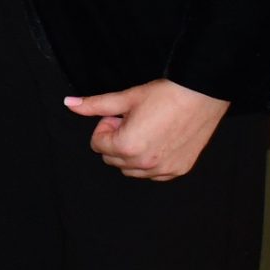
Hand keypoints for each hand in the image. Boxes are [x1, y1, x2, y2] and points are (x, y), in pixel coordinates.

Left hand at [64, 79, 229, 179]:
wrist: (201, 95)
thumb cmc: (165, 95)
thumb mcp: (125, 98)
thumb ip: (94, 105)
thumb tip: (69, 104)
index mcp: (127, 146)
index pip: (98, 145)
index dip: (106, 127)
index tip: (120, 115)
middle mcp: (145, 163)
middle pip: (112, 159)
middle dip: (116, 141)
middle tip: (132, 121)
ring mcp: (163, 170)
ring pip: (131, 170)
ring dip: (131, 153)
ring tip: (146, 130)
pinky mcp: (179, 170)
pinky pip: (153, 174)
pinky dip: (150, 162)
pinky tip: (159, 140)